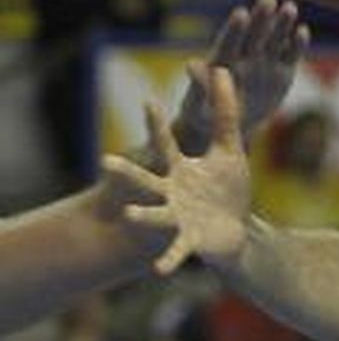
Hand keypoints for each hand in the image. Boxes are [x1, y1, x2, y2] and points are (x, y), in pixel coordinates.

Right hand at [101, 68, 252, 275]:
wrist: (232, 231)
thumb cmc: (226, 187)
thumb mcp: (230, 149)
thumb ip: (226, 113)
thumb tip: (221, 69)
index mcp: (181, 169)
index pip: (167, 143)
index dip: (157, 124)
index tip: (148, 100)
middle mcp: (172, 192)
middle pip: (146, 179)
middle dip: (127, 171)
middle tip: (105, 162)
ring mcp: (177, 218)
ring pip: (155, 215)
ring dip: (143, 215)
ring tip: (130, 215)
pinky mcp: (190, 241)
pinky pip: (177, 252)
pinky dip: (169, 260)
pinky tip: (158, 270)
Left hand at [174, 0, 308, 152]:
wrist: (230, 124)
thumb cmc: (205, 116)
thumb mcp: (197, 106)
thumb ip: (198, 86)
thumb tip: (190, 66)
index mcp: (222, 62)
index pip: (229, 42)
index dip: (235, 29)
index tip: (240, 13)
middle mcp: (244, 57)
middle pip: (253, 34)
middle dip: (261, 17)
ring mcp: (264, 63)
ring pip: (274, 39)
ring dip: (281, 24)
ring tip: (289, 7)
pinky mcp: (282, 73)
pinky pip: (290, 56)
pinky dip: (297, 45)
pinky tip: (302, 31)